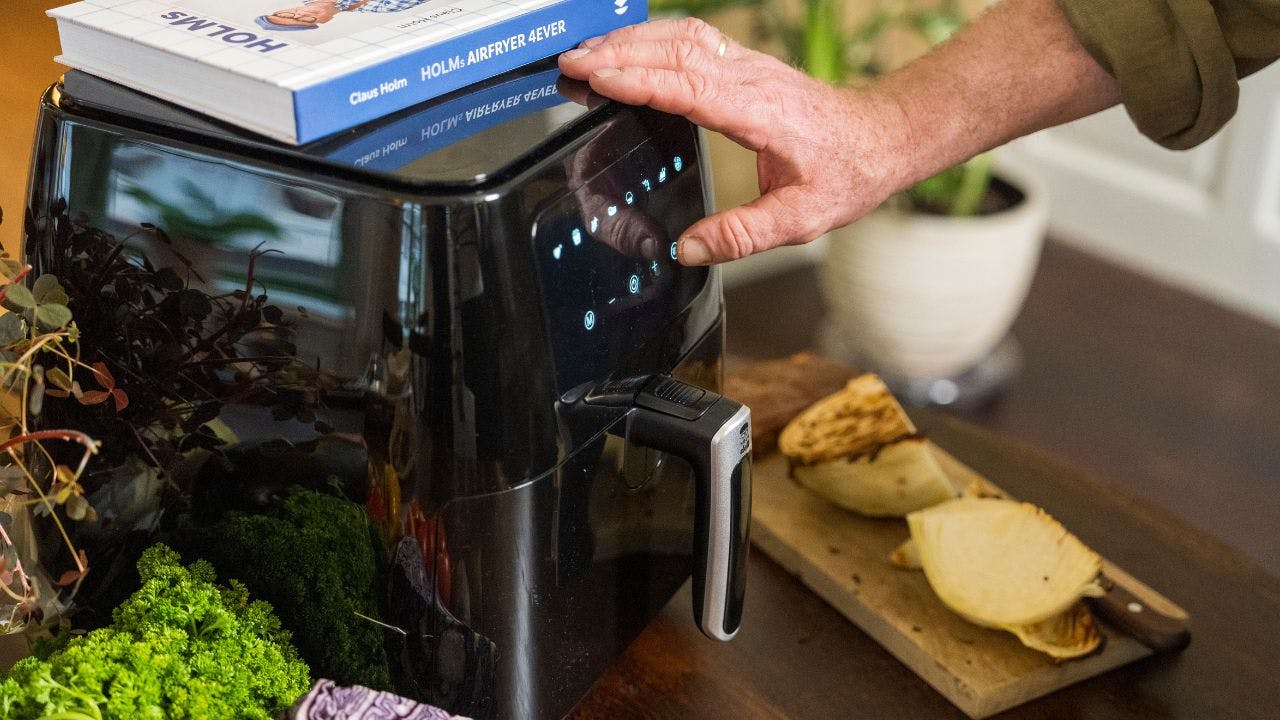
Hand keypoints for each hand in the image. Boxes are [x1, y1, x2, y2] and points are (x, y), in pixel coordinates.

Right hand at [558, 18, 913, 264]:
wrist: (882, 138)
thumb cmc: (847, 172)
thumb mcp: (800, 219)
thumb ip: (742, 235)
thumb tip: (689, 249)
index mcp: (758, 112)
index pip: (686, 86)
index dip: (637, 80)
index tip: (594, 77)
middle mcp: (750, 79)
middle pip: (674, 51)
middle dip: (617, 53)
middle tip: (570, 62)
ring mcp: (748, 66)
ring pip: (681, 36)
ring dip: (631, 40)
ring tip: (587, 52)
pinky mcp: (746, 65)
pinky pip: (693, 39)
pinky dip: (653, 38)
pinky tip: (631, 47)